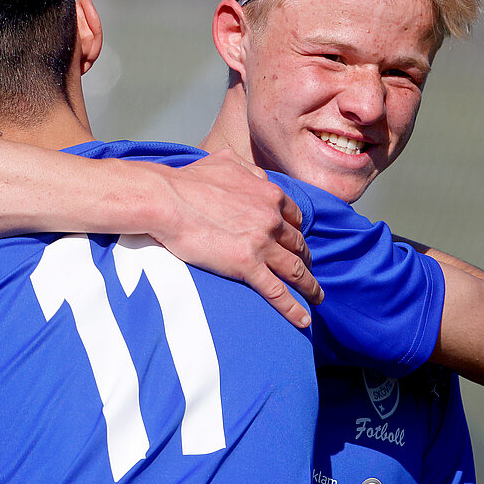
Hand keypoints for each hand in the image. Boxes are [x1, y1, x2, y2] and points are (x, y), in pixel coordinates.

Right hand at [153, 153, 321, 328]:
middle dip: (305, 258)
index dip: (296, 232)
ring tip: (317, 297)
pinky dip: (294, 308)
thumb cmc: (189, 180)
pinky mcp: (246, 266)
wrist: (166, 200)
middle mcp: (271, 220)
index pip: (294, 218)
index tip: (295, 242)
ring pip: (296, 270)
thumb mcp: (227, 162)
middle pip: (299, 244)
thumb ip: (249, 171)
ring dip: (310, 286)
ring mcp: (261, 245)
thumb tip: (259, 178)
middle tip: (306, 270)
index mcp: (269, 195)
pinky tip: (303, 320)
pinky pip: (277, 292)